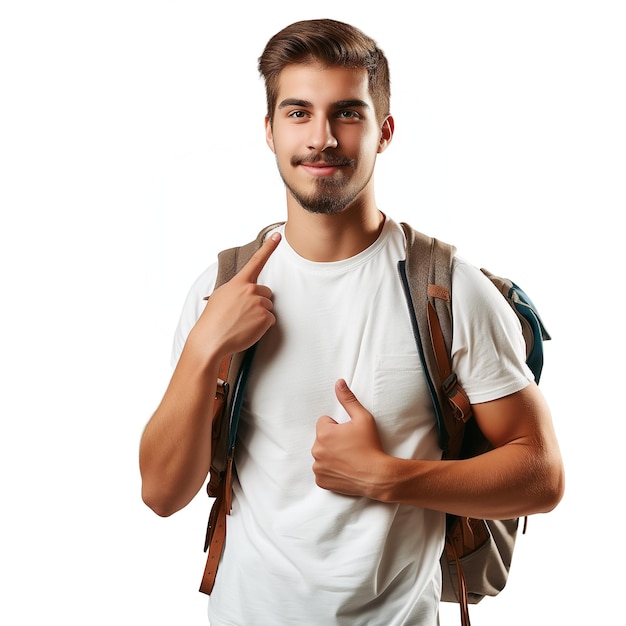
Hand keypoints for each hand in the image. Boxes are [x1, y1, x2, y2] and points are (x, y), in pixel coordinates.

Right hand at [193, 232, 280, 357]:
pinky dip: (262, 326)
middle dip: (259, 301)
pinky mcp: (265, 317)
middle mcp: (250, 290)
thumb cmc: (213, 320)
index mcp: (239, 282)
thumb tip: (246, 290)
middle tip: (244, 313)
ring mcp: (259, 303)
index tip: (278, 236)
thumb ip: (236, 289)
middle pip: (266, 292)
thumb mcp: (221, 296)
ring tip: (243, 322)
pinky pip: (270, 319)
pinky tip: (248, 329)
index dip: (269, 247)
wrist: (211, 339)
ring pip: (268, 307)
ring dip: (259, 315)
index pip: (256, 261)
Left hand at [312, 379, 387, 497]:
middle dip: (333, 441)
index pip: (324, 422)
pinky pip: (322, 471)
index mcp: (324, 433)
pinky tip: (345, 470)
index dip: (338, 427)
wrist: (377, 475)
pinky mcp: (321, 481)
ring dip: (331, 455)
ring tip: (349, 459)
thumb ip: (348, 399)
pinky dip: (331, 471)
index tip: (350, 434)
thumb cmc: (371, 445)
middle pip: (322, 439)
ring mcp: (318, 467)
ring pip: (322, 455)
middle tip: (351, 447)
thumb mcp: (363, 418)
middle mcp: (316, 450)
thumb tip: (339, 383)